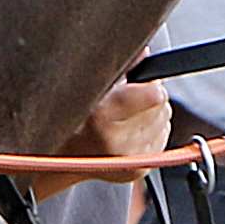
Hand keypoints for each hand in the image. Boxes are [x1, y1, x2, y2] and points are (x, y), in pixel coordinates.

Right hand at [24, 77, 176, 199]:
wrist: (60, 159)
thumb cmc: (70, 118)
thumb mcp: (88, 87)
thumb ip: (119, 68)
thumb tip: (144, 53)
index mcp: (102, 118)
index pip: (154, 95)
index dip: (150, 84)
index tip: (141, 83)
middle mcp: (117, 142)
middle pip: (161, 106)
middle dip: (149, 99)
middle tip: (127, 102)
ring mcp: (129, 160)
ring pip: (164, 122)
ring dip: (151, 115)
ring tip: (126, 118)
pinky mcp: (138, 171)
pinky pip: (162, 139)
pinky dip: (151, 132)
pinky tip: (130, 132)